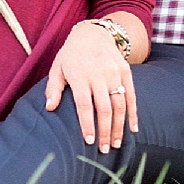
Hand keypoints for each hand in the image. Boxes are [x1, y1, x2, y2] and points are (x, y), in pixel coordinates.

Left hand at [44, 22, 136, 153]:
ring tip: (116, 144)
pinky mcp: (126, 71)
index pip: (85, 105)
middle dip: (105, 131)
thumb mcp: (57, 67)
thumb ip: (53, 88)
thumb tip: (49, 108)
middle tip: (104, 150)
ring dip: (119, 127)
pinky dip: (133, 113)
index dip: (87, 125)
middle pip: (104, 108)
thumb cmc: (71, 54)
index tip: (89, 142)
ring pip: (120, 104)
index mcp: (80, 75)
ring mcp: (115, 73)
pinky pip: (131, 95)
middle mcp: (99, 74)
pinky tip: (133, 129)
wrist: (93, 33)